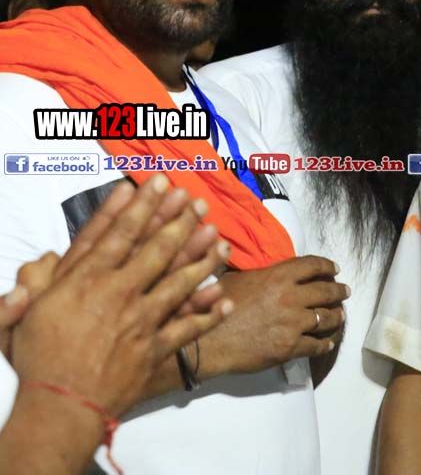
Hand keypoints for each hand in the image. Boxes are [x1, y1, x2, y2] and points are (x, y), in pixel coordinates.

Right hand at [9, 176, 231, 416]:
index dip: (139, 206)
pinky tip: (225, 299)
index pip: (118, 234)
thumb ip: (34, 282)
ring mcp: (141, 321)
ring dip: (202, 259)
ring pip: (179, 282)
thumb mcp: (24, 315)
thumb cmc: (37, 361)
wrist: (60, 407)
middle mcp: (118, 295)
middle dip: (178, 221)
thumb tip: (45, 258)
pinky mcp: (155, 349)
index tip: (156, 184)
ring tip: (221, 238)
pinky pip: (188, 328)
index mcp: (86, 283)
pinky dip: (208, 314)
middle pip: (155, 250)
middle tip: (196, 200)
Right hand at [200, 255, 348, 376]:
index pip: (312, 265)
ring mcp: (294, 322)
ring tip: (340, 316)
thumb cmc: (214, 307)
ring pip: (327, 318)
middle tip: (345, 292)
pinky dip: (325, 343)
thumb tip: (265, 274)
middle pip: (326, 291)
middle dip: (339, 290)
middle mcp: (292, 296)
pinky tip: (328, 343)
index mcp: (278, 276)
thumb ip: (259, 275)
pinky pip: (317, 345)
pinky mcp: (291, 347)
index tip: (335, 269)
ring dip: (337, 317)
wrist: (204, 342)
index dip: (327, 266)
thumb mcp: (237, 279)